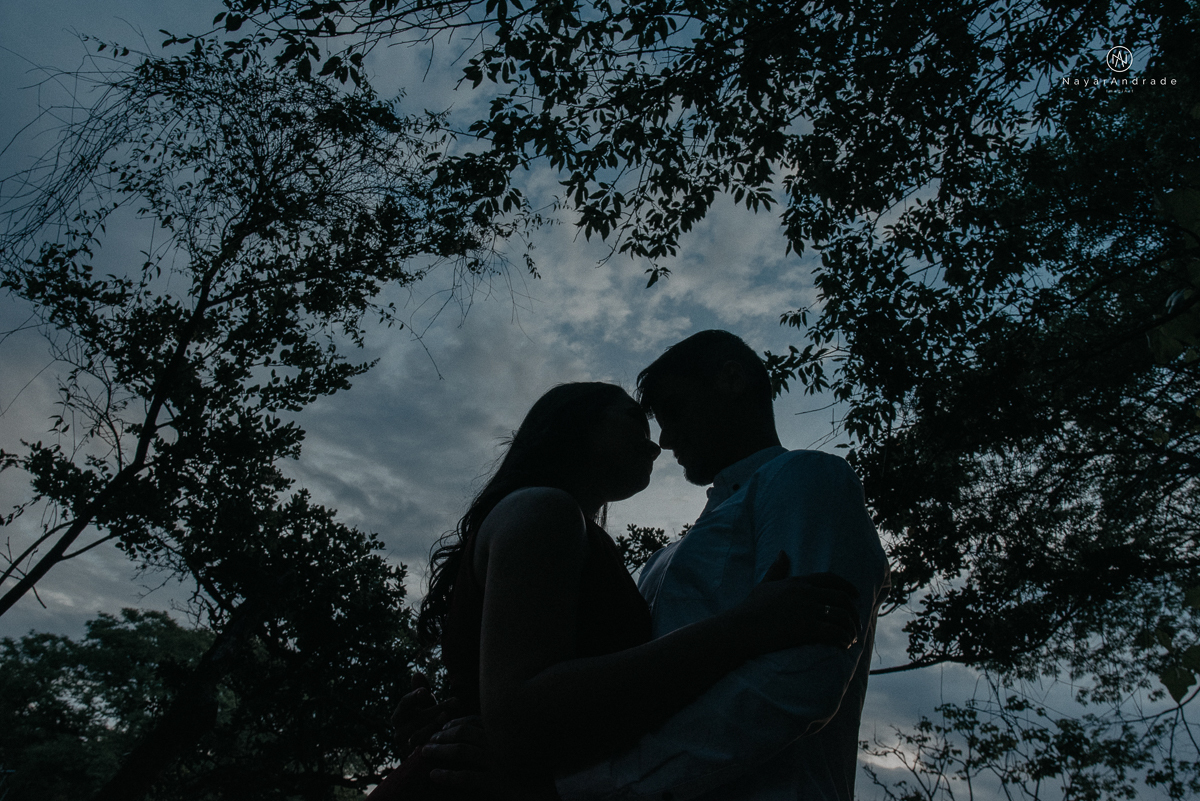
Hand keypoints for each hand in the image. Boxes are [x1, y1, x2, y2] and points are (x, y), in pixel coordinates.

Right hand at [391, 672, 460, 757]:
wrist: (429, 756)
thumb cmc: (429, 724)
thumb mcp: (426, 707)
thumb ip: (422, 693)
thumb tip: (416, 674)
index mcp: (400, 717)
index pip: (404, 703)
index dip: (414, 697)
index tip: (426, 692)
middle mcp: (399, 733)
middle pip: (416, 718)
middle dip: (436, 709)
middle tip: (455, 701)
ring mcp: (405, 748)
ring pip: (417, 735)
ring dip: (434, 725)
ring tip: (449, 717)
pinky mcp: (413, 762)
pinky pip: (423, 751)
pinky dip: (435, 742)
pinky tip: (449, 736)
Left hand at [426, 716, 551, 799]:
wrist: (549, 799)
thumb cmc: (538, 779)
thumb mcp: (523, 753)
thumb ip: (505, 743)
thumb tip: (484, 741)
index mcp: (509, 735)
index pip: (477, 721)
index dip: (456, 722)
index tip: (443, 725)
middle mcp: (503, 745)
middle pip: (466, 733)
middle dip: (443, 734)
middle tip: (429, 738)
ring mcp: (500, 764)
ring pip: (462, 751)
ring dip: (440, 750)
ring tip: (424, 752)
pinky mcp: (498, 784)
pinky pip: (467, 778)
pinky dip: (448, 775)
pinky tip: (434, 776)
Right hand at [736, 551, 860, 652]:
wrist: (741, 628)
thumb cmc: (750, 609)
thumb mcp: (765, 585)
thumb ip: (776, 569)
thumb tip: (783, 552)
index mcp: (797, 582)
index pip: (830, 579)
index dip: (847, 586)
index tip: (856, 596)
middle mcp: (805, 593)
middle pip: (841, 598)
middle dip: (853, 613)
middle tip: (856, 624)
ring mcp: (807, 610)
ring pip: (841, 616)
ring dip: (851, 628)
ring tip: (851, 638)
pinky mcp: (806, 628)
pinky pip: (834, 632)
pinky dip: (843, 638)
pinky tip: (843, 645)